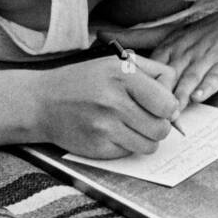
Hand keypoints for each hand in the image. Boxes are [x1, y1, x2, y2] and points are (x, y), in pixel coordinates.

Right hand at [32, 52, 180, 157]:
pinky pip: (129, 154)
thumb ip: (151, 74)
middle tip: (142, 118)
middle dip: (157, 126)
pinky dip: (124, 146)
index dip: (167, 107)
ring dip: (143, 139)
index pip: (168, 103)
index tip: (156, 105)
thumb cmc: (83, 81)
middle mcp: (113, 100)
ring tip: (127, 126)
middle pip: (162, 128)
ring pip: (149, 145)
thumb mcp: (115, 63)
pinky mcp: (97, 147)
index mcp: (122, 74)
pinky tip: (109, 133)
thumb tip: (176, 107)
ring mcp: (104, 126)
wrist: (42, 103)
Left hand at [102, 2, 217, 109]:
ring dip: (178, 97)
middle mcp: (184, 52)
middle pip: (166, 77)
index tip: (122, 101)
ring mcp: (205, 59)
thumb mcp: (169, 32)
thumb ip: (137, 38)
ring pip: (188, 79)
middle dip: (154, 96)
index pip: (149, 67)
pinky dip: (207, 87)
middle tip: (141, 116)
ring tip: (169, 115)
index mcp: (168, 46)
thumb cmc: (203, 34)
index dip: (137, 85)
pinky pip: (214, 78)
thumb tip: (99, 33)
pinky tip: (199, 98)